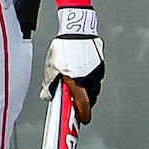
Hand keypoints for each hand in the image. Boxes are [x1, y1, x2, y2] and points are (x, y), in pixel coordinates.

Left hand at [46, 1, 104, 122]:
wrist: (77, 29)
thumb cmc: (64, 48)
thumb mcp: (52, 68)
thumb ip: (49, 85)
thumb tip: (47, 95)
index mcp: (79, 83)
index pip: (84, 105)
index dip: (83, 114)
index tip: (82, 119)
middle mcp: (91, 79)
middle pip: (90, 97)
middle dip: (83, 100)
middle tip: (74, 99)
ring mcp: (98, 71)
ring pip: (94, 85)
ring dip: (86, 87)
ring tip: (75, 80)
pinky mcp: (100, 62)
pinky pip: (96, 74)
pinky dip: (89, 76)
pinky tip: (80, 68)